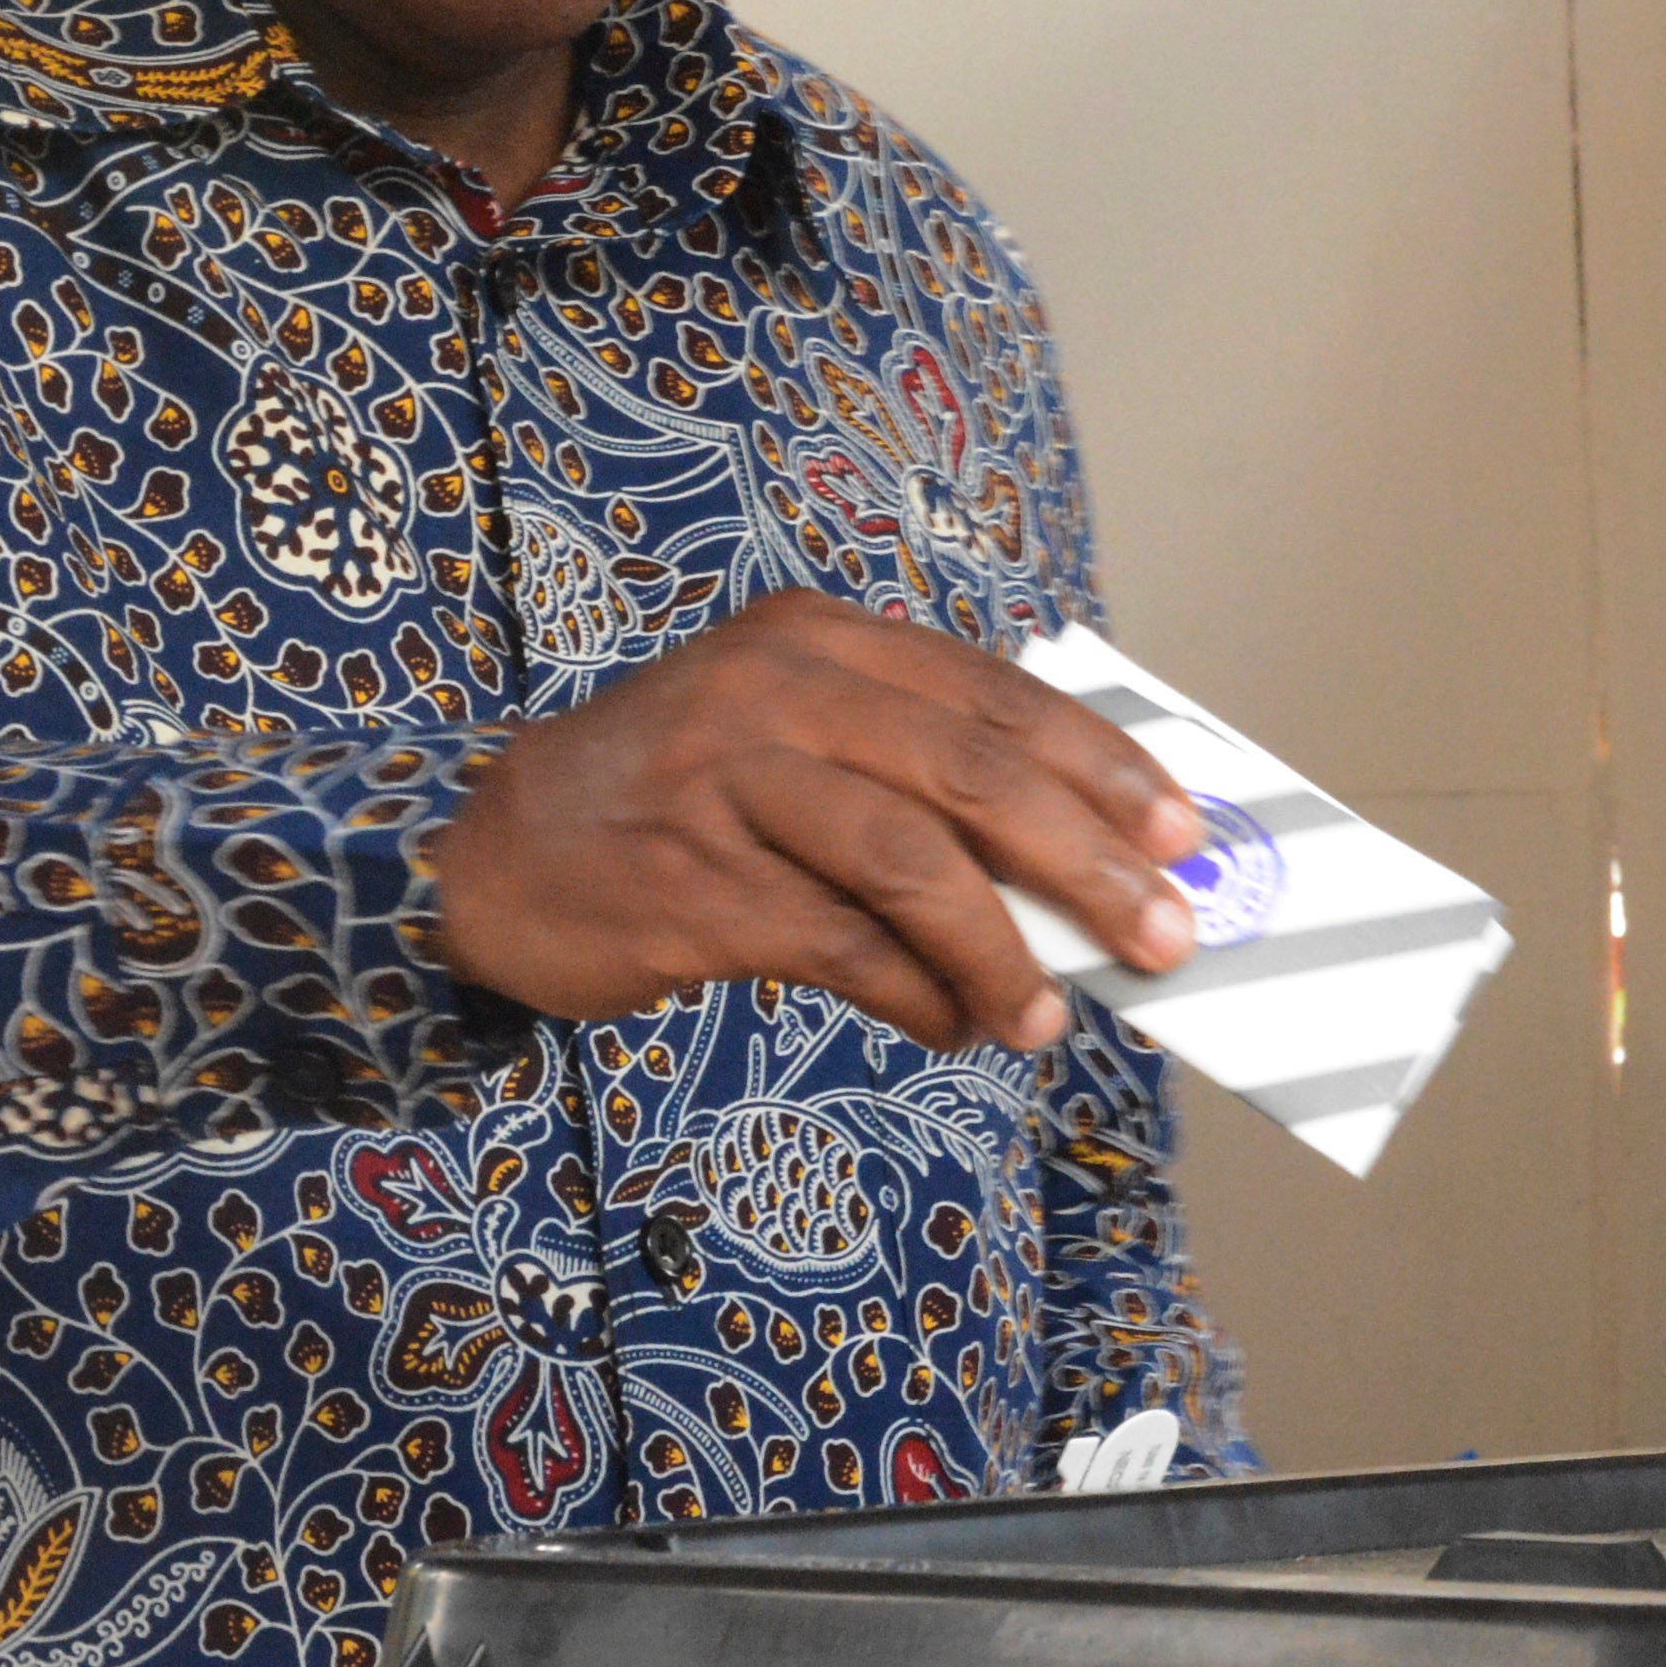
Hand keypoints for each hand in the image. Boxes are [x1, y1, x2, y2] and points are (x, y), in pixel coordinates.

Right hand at [429, 597, 1206, 1044]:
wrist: (481, 854)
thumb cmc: (669, 803)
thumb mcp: (787, 739)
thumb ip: (912, 776)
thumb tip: (1078, 865)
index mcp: (817, 639)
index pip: (994, 695)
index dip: (1102, 765)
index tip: (1184, 832)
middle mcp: (774, 690)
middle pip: (971, 773)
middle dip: (1088, 862)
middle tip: (1163, 934)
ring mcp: (726, 782)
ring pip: (911, 863)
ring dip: (1001, 953)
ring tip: (1045, 1020)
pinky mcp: (691, 881)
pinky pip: (839, 945)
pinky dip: (914, 994)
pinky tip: (952, 1027)